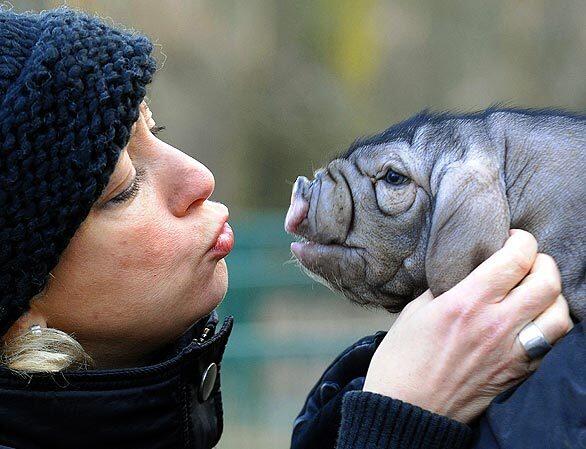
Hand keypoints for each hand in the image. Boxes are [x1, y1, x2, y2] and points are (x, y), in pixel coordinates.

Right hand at [363, 229, 572, 423]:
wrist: (407, 407)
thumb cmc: (403, 359)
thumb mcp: (415, 311)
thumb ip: (445, 288)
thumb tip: (464, 272)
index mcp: (467, 303)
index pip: (515, 259)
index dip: (521, 241)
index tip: (512, 239)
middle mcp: (496, 325)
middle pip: (547, 282)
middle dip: (543, 261)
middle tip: (527, 260)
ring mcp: (511, 352)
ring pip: (560, 315)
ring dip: (553, 296)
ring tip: (536, 290)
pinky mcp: (517, 373)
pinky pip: (550, 344)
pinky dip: (548, 325)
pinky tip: (532, 320)